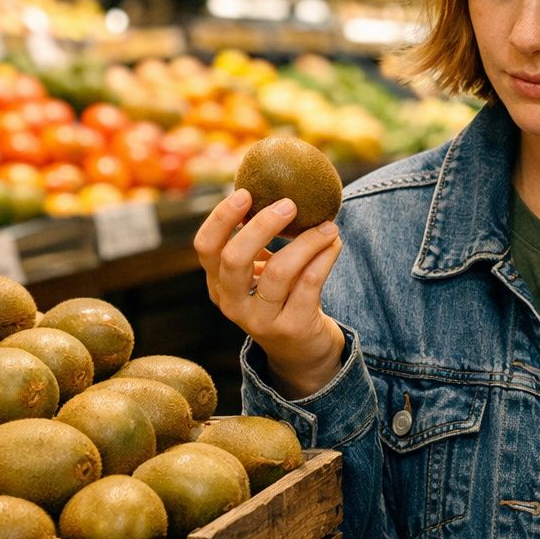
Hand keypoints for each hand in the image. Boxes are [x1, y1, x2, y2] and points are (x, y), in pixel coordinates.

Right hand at [193, 188, 344, 398]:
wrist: (303, 351)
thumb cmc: (282, 299)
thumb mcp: (261, 273)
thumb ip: (260, 241)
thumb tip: (276, 187)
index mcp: (218, 283)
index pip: (205, 247)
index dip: (221, 218)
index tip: (246, 192)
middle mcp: (231, 303)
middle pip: (234, 258)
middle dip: (262, 226)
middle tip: (289, 204)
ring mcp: (260, 320)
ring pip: (279, 272)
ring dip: (307, 241)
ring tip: (328, 225)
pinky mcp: (292, 328)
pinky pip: (310, 284)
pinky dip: (325, 257)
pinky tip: (335, 242)